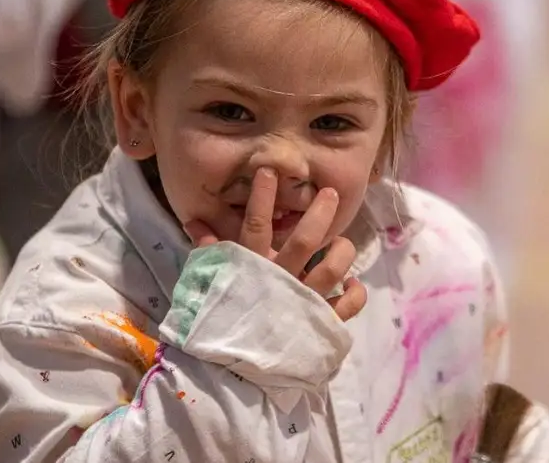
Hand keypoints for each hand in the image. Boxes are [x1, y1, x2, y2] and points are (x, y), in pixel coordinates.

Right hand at [194, 168, 367, 320]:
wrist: (231, 375)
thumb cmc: (219, 323)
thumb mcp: (209, 284)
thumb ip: (208, 251)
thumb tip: (194, 220)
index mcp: (252, 269)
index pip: (256, 225)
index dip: (263, 197)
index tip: (270, 172)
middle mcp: (281, 281)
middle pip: (305, 240)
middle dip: (320, 213)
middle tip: (331, 194)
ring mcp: (303, 303)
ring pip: (332, 268)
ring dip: (341, 250)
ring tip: (342, 242)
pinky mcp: (320, 324)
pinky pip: (346, 305)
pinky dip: (355, 292)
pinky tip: (353, 284)